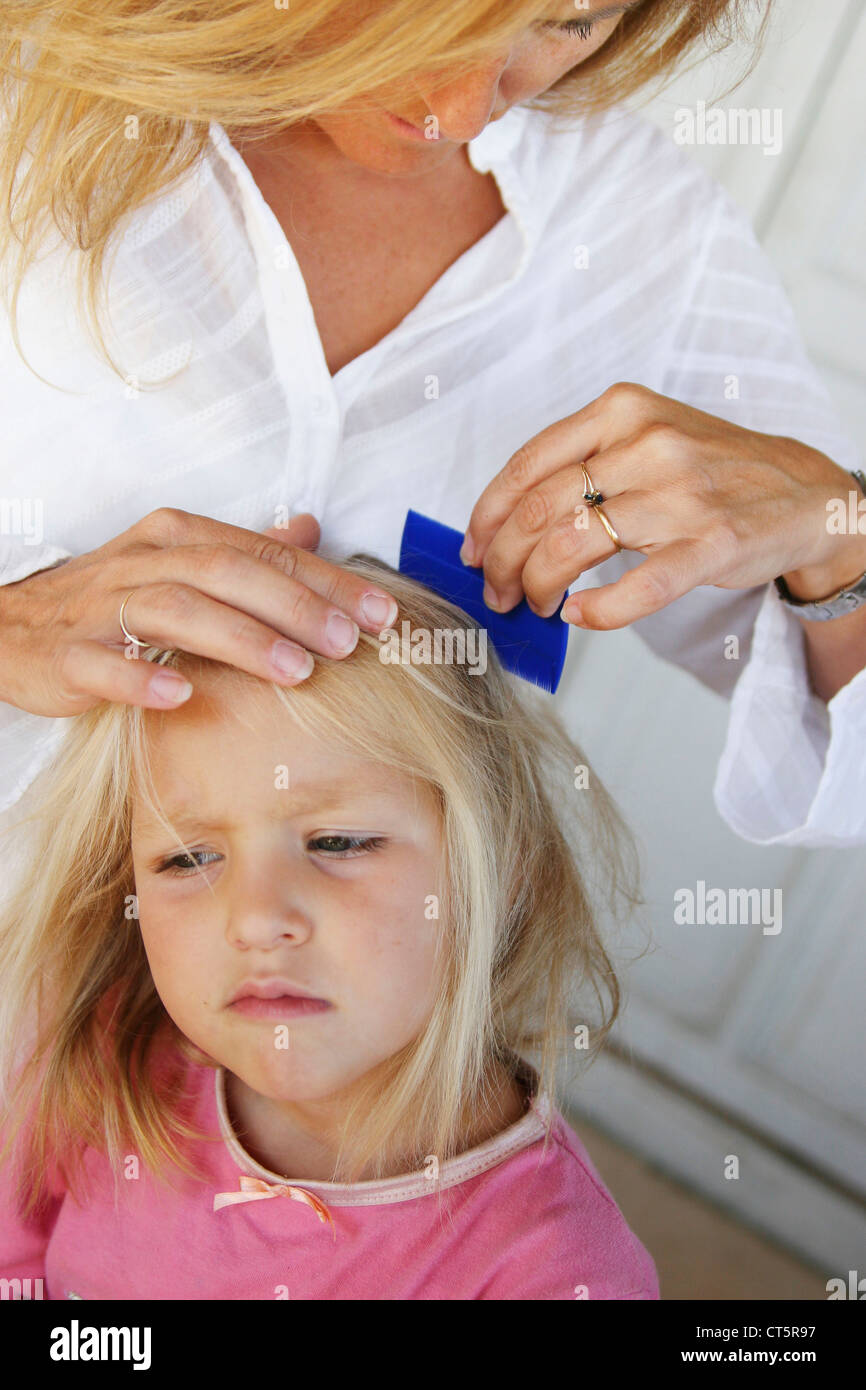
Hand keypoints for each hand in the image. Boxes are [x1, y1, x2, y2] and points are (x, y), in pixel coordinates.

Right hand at [0, 509, 397, 715]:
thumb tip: (311, 528)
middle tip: (349, 643)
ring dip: (239, 640)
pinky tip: (180, 694)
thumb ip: (246, 550)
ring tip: (295, 672)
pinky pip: (102, 663)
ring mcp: (100, 606)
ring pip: (175, 610)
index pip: (263, 553)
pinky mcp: (65, 653)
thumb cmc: (109, 600)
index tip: (381, 615)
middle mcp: (143, 561)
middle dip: (294, 606)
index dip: (325, 582)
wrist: (9, 627)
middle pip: (228, 574)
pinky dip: (138, 677)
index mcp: (177, 537)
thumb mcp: (179, 565)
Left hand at [460, 383, 864, 628]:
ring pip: (573, 544)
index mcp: (621, 411)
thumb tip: (508, 518)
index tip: (473, 548)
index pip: (526, 465)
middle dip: (502, 560)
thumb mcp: (646, 436)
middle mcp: (647, 443)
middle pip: (538, 508)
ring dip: (537, 585)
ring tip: (535, 604)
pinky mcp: (712, 543)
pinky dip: (598, 611)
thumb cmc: (711, 469)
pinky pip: (638, 587)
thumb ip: (583, 462)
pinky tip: (579, 616)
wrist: (803, 491)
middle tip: (496, 590)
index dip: (486, 516)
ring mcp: (681, 494)